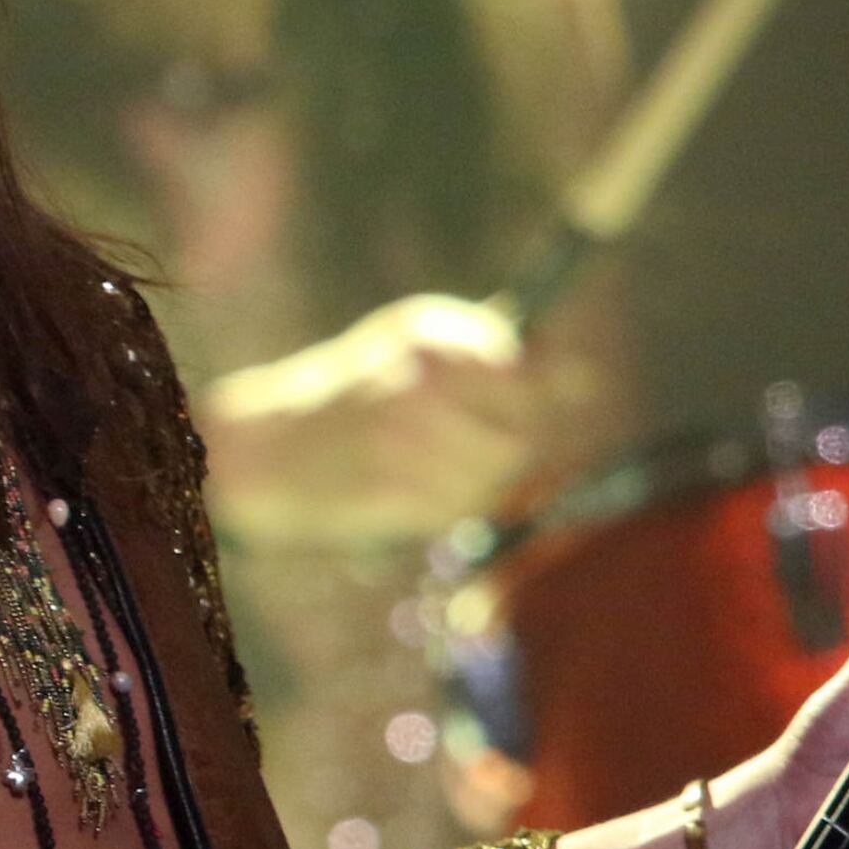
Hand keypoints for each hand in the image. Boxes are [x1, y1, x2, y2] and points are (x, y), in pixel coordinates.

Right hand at [198, 293, 541, 546]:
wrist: (264, 454)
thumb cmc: (350, 393)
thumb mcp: (412, 342)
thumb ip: (492, 348)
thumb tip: (584, 375)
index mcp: (430, 341)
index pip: (530, 372)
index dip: (550, 391)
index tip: (554, 396)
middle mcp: (422, 387)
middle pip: (523, 432)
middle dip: (509, 442)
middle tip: (469, 440)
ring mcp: (410, 443)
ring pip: (497, 474)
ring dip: (478, 477)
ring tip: (433, 463)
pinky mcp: (399, 494)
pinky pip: (464, 507)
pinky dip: (451, 504)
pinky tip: (414, 487)